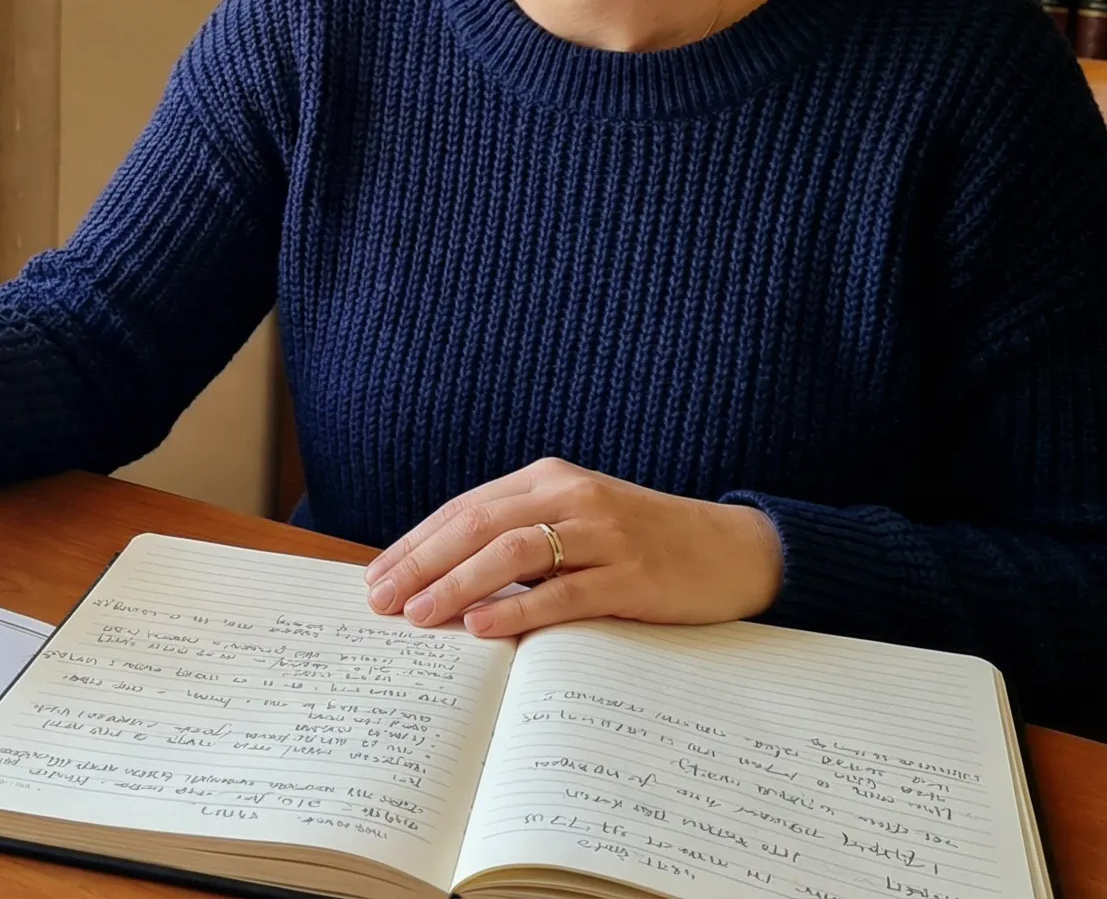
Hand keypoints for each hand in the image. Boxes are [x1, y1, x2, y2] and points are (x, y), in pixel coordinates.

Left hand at [362, 458, 783, 637]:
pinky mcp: (632, 575)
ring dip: (456, 584)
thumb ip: (520, 535)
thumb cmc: (643, 542)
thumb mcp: (577, 521)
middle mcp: (572, 496)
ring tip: (418, 615)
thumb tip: (441, 575)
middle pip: (478, 525)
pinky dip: (517, 610)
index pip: (465, 508)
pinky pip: (564, 592)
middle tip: (380, 600)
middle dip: (421, 563)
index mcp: (549, 479)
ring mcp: (604, 534)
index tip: (375, 576)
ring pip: (513, 553)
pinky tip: (480, 627)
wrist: (732, 550)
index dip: (415, 542)